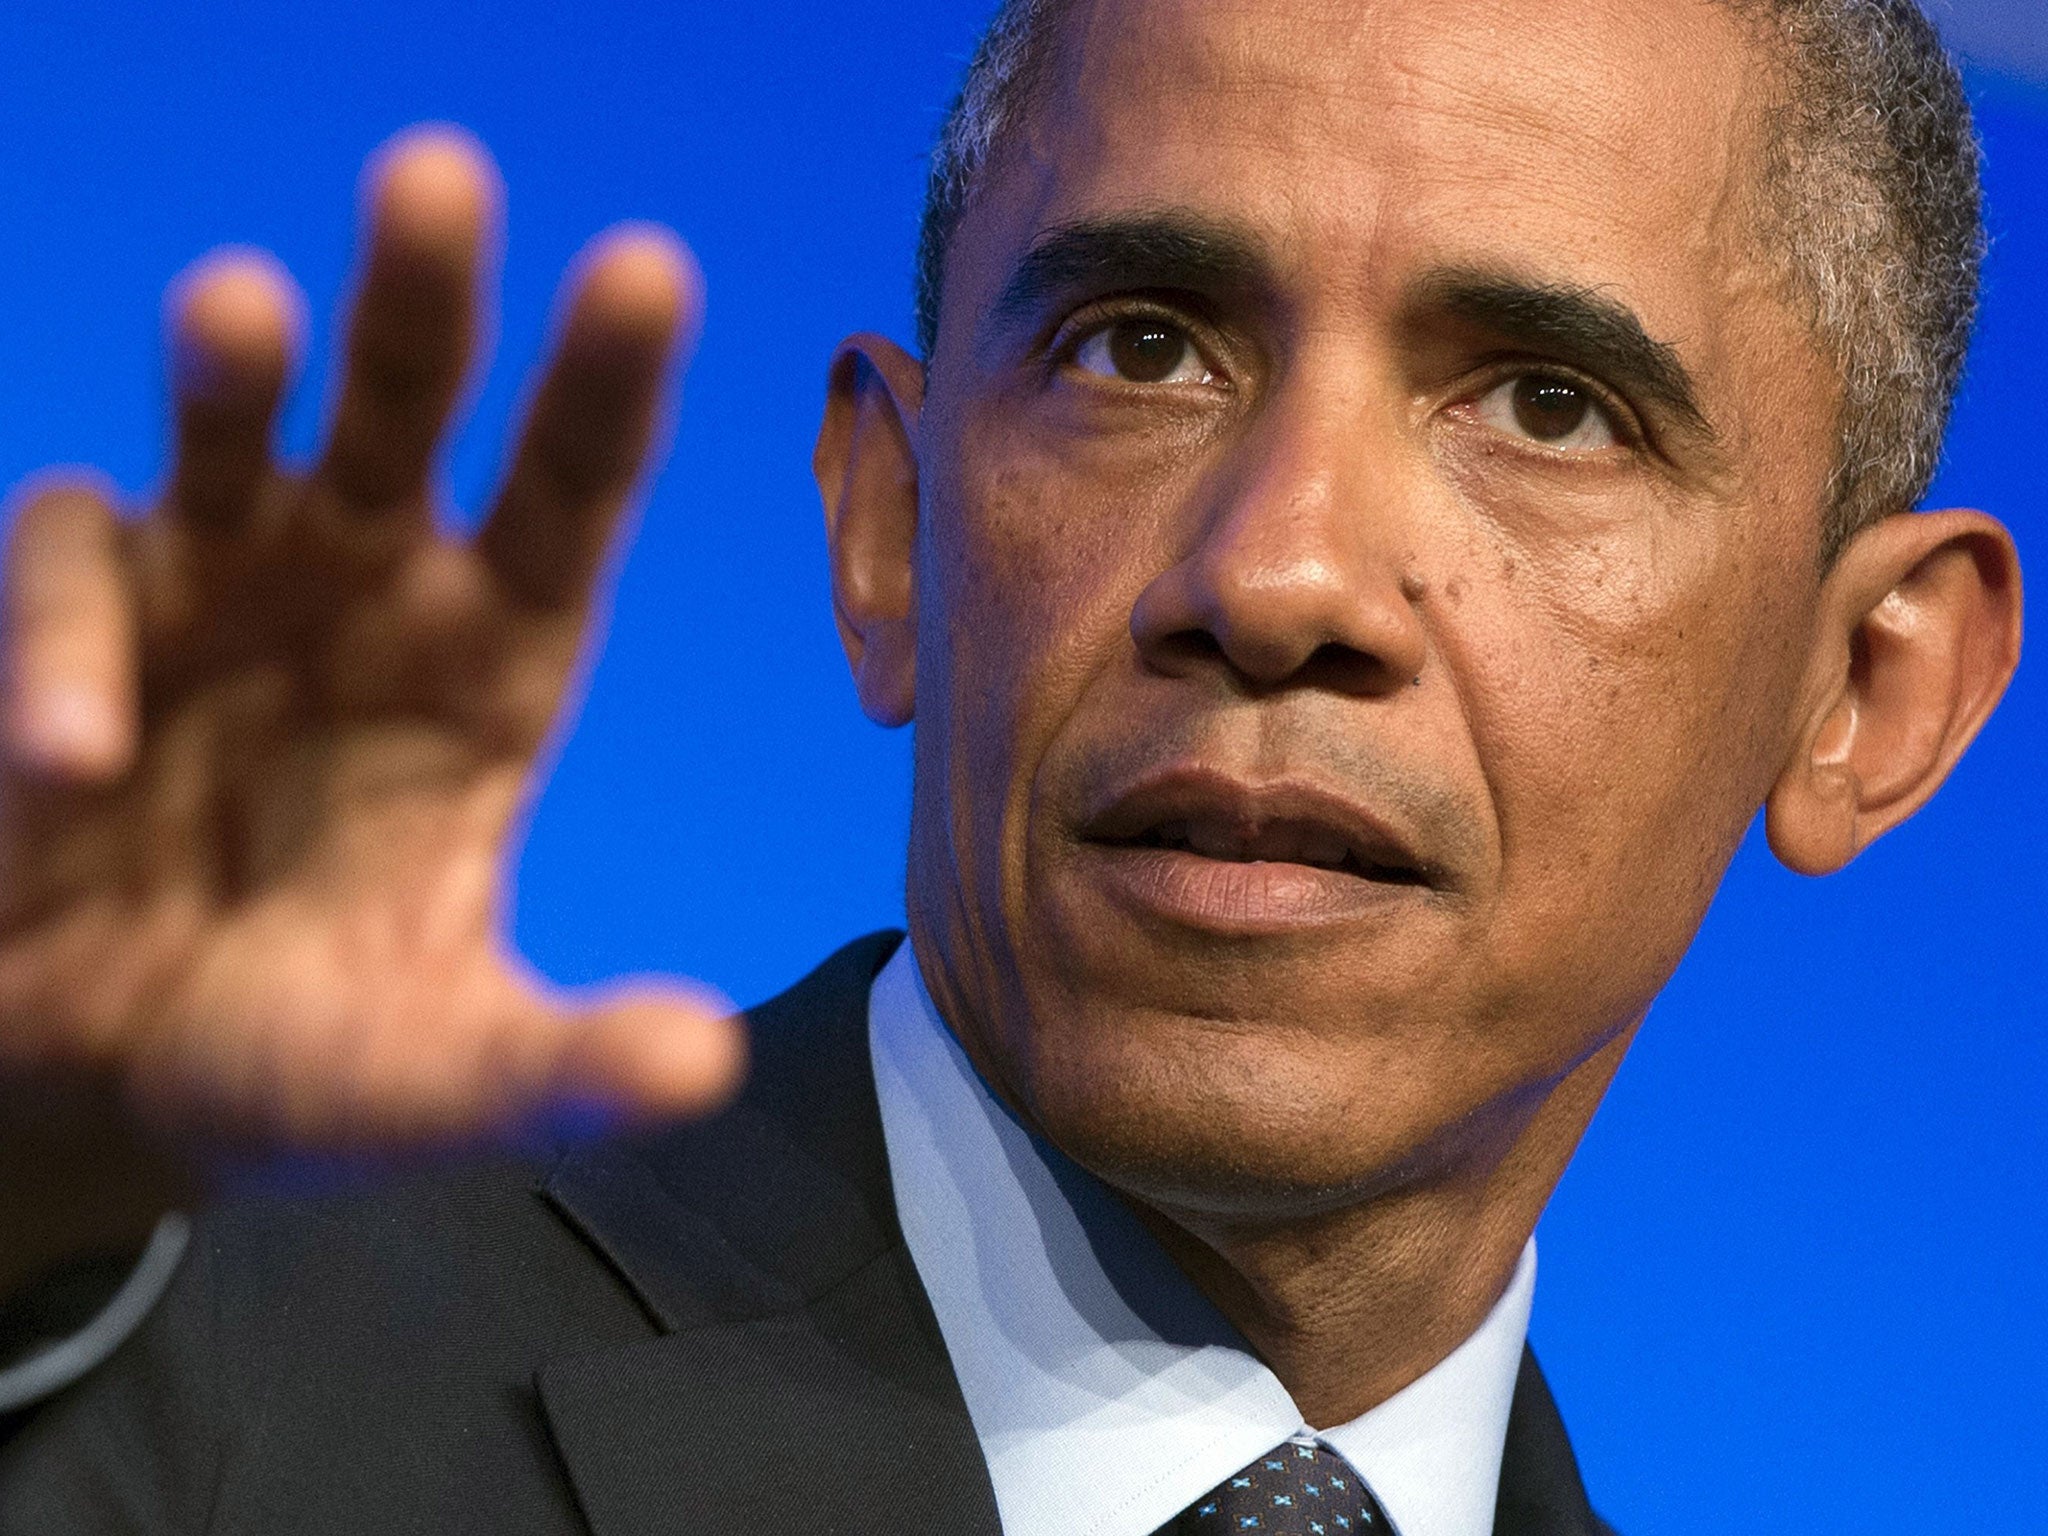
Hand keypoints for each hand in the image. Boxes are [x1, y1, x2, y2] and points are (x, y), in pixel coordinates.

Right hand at [0, 127, 743, 1171]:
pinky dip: (60, 646)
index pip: (568, 497)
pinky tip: (68, 759)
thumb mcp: (441, 1078)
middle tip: (438, 172)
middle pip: (405, 408)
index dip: (607, 387)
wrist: (99, 1095)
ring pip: (226, 433)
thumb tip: (703, 1072)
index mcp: (493, 662)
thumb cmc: (299, 1062)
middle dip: (419, 295)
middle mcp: (365, 591)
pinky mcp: (74, 627)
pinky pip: (67, 581)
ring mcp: (215, 589)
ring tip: (241, 307)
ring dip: (228, 370)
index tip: (647, 267)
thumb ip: (559, 1069)